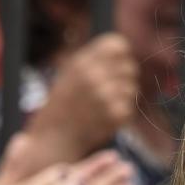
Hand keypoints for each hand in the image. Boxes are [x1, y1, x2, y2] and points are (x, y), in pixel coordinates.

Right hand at [24, 33, 138, 160]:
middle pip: (130, 67)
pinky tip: (104, 119)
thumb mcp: (69, 74)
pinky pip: (129, 107)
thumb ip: (94, 60)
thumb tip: (124, 48)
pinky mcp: (115, 115)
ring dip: (122, 97)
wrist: (53, 140)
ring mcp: (106, 95)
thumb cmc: (61, 106)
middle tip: (110, 91)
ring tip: (103, 106)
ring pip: (132, 88)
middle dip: (124, 78)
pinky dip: (121, 114)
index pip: (119, 45)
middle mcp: (94, 76)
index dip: (121, 56)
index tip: (115, 67)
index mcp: (82, 62)